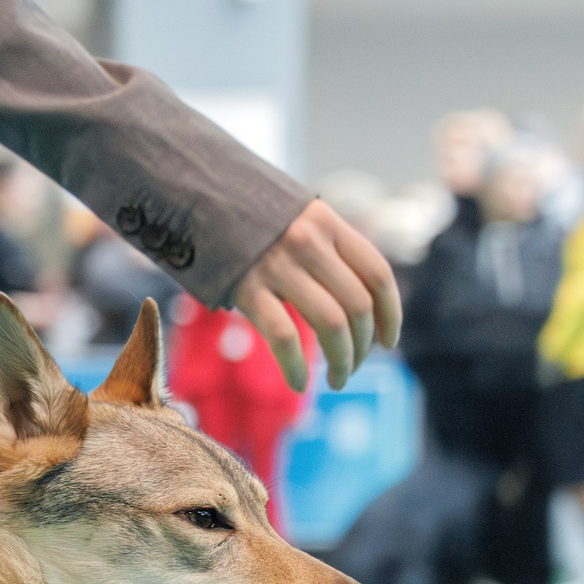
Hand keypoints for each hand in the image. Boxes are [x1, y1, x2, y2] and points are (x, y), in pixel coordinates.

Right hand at [232, 199, 401, 391]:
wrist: (192, 198)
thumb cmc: (248, 218)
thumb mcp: (296, 220)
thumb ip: (325, 251)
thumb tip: (356, 309)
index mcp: (328, 223)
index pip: (377, 275)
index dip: (390, 314)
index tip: (388, 342)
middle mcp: (308, 241)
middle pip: (356, 306)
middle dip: (362, 347)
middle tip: (353, 368)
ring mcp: (277, 264)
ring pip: (329, 324)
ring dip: (341, 361)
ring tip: (337, 380)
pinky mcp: (246, 287)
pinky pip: (283, 337)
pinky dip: (296, 368)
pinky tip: (299, 384)